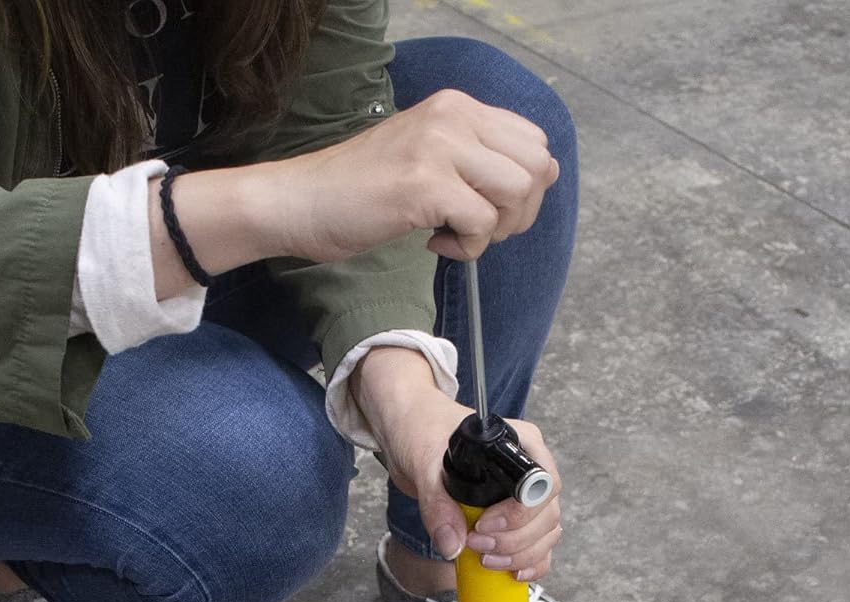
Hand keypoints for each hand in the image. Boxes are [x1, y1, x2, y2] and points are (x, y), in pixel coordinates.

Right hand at [257, 89, 559, 263]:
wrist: (303, 201)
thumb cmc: (361, 190)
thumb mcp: (428, 157)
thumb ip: (480, 159)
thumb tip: (546, 174)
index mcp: (457, 107)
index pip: (533, 143)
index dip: (524, 188)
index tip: (487, 209)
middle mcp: (453, 116)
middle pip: (536, 167)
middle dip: (518, 213)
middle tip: (478, 230)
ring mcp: (439, 147)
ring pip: (516, 193)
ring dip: (494, 230)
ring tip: (455, 236)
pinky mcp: (424, 184)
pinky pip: (481, 224)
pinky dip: (467, 247)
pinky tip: (434, 243)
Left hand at [354, 351, 563, 580]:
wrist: (412, 436)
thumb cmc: (424, 433)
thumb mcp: (423, 463)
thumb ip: (437, 503)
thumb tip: (452, 545)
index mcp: (521, 444)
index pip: (543, 484)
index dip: (520, 513)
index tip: (485, 525)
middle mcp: (529, 469)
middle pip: (547, 515)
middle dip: (516, 540)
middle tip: (477, 545)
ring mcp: (524, 496)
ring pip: (546, 534)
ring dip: (521, 555)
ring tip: (484, 560)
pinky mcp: (513, 518)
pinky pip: (537, 546)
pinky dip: (529, 563)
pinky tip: (511, 573)